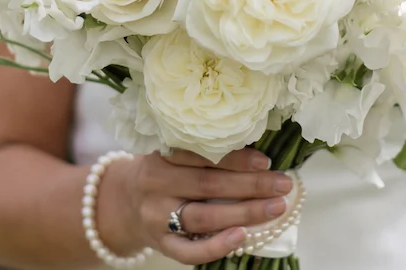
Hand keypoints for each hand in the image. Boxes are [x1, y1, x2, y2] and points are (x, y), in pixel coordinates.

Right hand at [103, 148, 294, 264]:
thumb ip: (204, 154)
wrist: (122, 203)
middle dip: (251, 185)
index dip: (235, 158)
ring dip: (244, 213)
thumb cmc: (162, 173)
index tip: (266, 160)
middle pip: (208, 185)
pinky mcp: (161, 245)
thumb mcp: (172, 155)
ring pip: (203, 217)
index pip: (201, 156)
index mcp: (161, 157)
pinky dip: (217, 246)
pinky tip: (242, 237)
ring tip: (276, 208)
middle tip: (283, 184)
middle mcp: (156, 186)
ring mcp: (157, 218)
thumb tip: (261, 157)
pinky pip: (189, 251)